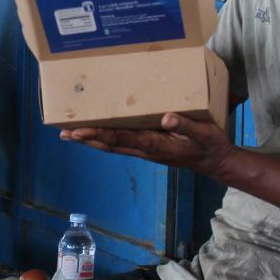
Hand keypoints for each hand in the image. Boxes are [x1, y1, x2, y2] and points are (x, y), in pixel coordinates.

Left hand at [61, 112, 238, 178]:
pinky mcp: (148, 149)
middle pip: (110, 144)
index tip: (79, 131)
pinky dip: (103, 140)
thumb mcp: (205, 133)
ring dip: (90, 141)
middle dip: (86, 139)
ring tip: (69, 134)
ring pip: (112, 146)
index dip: (99, 134)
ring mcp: (146, 151)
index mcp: (156, 144)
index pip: (121, 138)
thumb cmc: (210, 145)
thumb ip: (186, 125)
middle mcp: (146, 150)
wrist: (216, 162)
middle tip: (63, 132)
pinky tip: (94, 135)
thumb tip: (166, 116)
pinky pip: (121, 144)